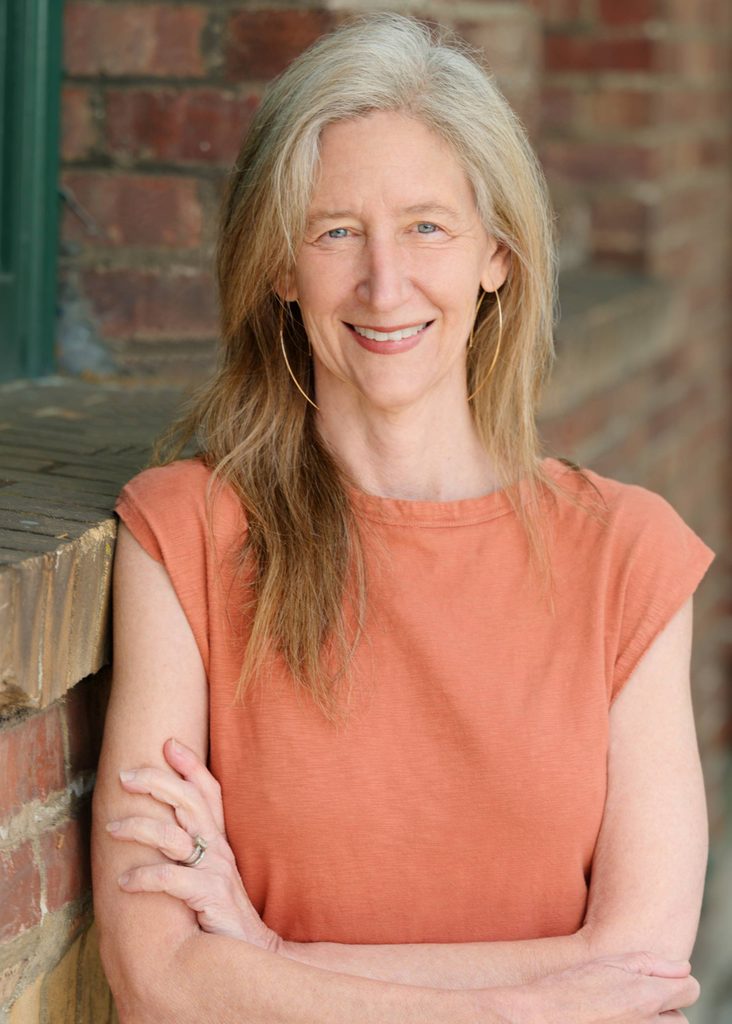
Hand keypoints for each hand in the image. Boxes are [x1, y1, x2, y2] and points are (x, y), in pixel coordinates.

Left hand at [107, 737, 280, 951]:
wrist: (252, 951)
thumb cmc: (222, 910)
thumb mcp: (212, 871)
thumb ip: (195, 845)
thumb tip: (164, 822)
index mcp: (219, 838)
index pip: (208, 790)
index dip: (190, 765)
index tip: (168, 743)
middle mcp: (219, 847)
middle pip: (189, 801)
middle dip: (157, 782)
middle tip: (124, 775)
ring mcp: (216, 870)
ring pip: (175, 836)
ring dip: (140, 827)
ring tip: (112, 827)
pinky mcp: (209, 896)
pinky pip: (173, 880)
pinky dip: (146, 877)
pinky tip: (124, 881)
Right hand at [500, 952, 698, 1022]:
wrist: (539, 1019)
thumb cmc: (568, 988)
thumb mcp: (608, 964)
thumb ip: (650, 964)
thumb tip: (684, 967)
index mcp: (646, 997)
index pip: (690, 989)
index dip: (674, 983)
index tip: (655, 983)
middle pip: (679, 1020)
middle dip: (663, 1010)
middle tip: (631, 1002)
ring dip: (651, 1023)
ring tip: (620, 1015)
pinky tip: (609, 1022)